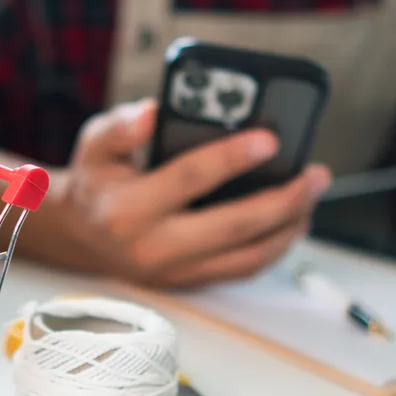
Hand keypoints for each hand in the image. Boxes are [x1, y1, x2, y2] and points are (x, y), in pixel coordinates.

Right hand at [49, 98, 331, 287]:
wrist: (80, 236)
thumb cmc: (98, 182)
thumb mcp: (96, 144)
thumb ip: (122, 126)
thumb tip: (154, 113)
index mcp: (127, 209)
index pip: (188, 179)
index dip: (232, 157)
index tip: (269, 138)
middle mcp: (153, 247)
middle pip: (233, 227)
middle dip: (283, 200)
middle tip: (315, 174)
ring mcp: (175, 272)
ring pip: (247, 257)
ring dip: (289, 228)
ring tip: (312, 196)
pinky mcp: (191, 282)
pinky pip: (243, 270)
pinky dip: (275, 247)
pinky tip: (293, 220)